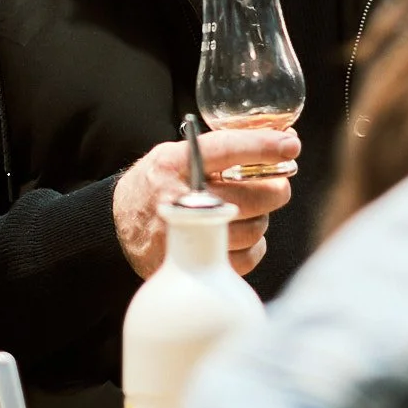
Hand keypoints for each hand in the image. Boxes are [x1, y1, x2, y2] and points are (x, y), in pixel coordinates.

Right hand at [113, 128, 298, 277]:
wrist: (117, 227)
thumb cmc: (159, 183)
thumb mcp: (176, 154)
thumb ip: (222, 148)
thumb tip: (284, 141)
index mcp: (174, 163)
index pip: (227, 149)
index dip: (264, 146)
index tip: (291, 145)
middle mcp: (179, 198)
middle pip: (252, 196)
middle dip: (275, 190)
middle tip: (278, 186)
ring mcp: (186, 236)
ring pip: (254, 227)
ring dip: (261, 219)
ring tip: (248, 211)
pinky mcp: (194, 265)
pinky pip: (248, 256)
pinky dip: (253, 246)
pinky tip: (239, 235)